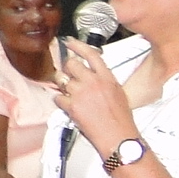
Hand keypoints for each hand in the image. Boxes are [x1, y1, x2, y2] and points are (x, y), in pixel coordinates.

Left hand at [55, 37, 135, 155]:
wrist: (118, 136)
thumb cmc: (120, 118)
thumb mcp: (118, 93)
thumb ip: (104, 81)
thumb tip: (93, 76)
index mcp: (107, 77)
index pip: (91, 54)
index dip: (78, 46)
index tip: (69, 42)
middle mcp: (93, 82)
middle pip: (72, 64)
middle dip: (68, 68)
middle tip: (68, 75)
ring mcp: (81, 93)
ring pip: (62, 79)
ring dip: (62, 85)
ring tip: (68, 92)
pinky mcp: (72, 106)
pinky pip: (58, 97)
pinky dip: (60, 101)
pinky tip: (66, 105)